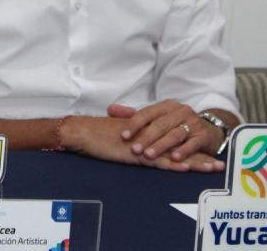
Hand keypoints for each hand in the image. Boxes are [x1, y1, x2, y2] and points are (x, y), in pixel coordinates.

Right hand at [60, 114, 222, 171]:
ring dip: (193, 162)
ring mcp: (143, 144)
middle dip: (199, 155)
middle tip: (218, 163)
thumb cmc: (96, 134)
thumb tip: (139, 144)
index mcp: (146, 131)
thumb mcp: (119, 134)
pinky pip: (156, 161)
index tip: (205, 152)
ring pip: (173, 154)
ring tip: (212, 167)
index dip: (189, 146)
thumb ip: (132, 136)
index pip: (171, 138)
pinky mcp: (134, 153)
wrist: (82, 131)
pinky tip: (185, 169)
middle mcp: (148, 136)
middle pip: (178, 146)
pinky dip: (171, 165)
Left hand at [110, 100, 222, 161]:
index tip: (123, 136)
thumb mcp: (156, 118)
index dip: (134, 124)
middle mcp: (180, 112)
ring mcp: (193, 123)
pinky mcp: (203, 136)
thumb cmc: (176, 125)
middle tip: (134, 149)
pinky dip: (183, 151)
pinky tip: (175, 158)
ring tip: (149, 155)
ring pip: (174, 135)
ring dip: (161, 146)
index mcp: (166, 106)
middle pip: (160, 125)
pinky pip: (193, 144)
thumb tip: (110, 109)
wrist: (209, 129)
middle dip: (146, 138)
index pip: (147, 113)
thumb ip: (133, 115)